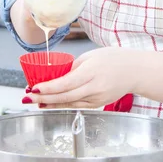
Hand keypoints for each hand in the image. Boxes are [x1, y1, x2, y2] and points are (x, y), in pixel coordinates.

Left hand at [24, 47, 139, 108]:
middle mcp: (94, 88)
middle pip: (64, 97)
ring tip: (36, 102)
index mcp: (91, 72)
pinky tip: (52, 103)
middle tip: (27, 98)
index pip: (65, 83)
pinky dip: (63, 105)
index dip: (47, 88)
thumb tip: (56, 76)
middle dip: (43, 98)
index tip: (33, 89)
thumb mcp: (91, 56)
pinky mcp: (99, 104)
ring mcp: (97, 98)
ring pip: (69, 104)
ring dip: (51, 103)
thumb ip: (73, 67)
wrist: (135, 71)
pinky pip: (77, 105)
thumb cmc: (114, 59)